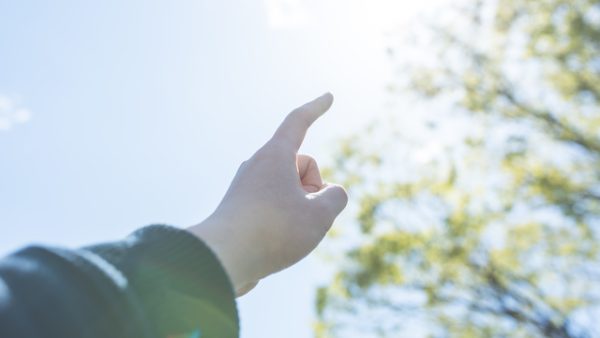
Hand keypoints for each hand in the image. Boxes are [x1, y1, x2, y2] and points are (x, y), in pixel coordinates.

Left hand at [187, 93, 347, 295]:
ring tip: (286, 235)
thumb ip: (336, 197)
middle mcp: (257, 166)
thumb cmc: (273, 232)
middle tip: (304, 217)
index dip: (316, 108)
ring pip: (291, 191)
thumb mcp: (319, 216)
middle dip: (314, 190)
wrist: (222, 260)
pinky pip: (276, 209)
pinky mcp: (241, 209)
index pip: (298, 122)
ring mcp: (247, 187)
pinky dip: (285, 223)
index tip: (328, 96)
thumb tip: (329, 195)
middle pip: (303, 167)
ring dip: (300, 210)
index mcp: (274, 156)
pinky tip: (273, 244)